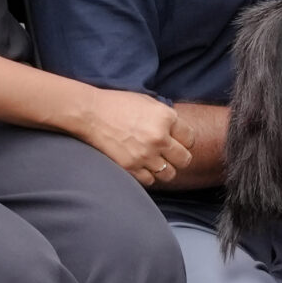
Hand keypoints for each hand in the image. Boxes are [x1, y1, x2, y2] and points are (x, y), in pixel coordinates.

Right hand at [76, 88, 192, 185]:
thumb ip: (166, 118)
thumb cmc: (119, 104)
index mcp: (166, 118)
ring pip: (170, 174)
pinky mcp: (131, 167)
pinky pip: (150, 180)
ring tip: (155, 161)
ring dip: (165, 168)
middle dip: (179, 157)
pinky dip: (149, 175)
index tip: (176, 140)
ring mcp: (145, 154)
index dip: (184, 140)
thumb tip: (178, 132)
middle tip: (169, 154)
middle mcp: (159, 138)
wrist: (91, 113)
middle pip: (185, 159)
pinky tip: (143, 166)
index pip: (190, 138)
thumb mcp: (149, 102)